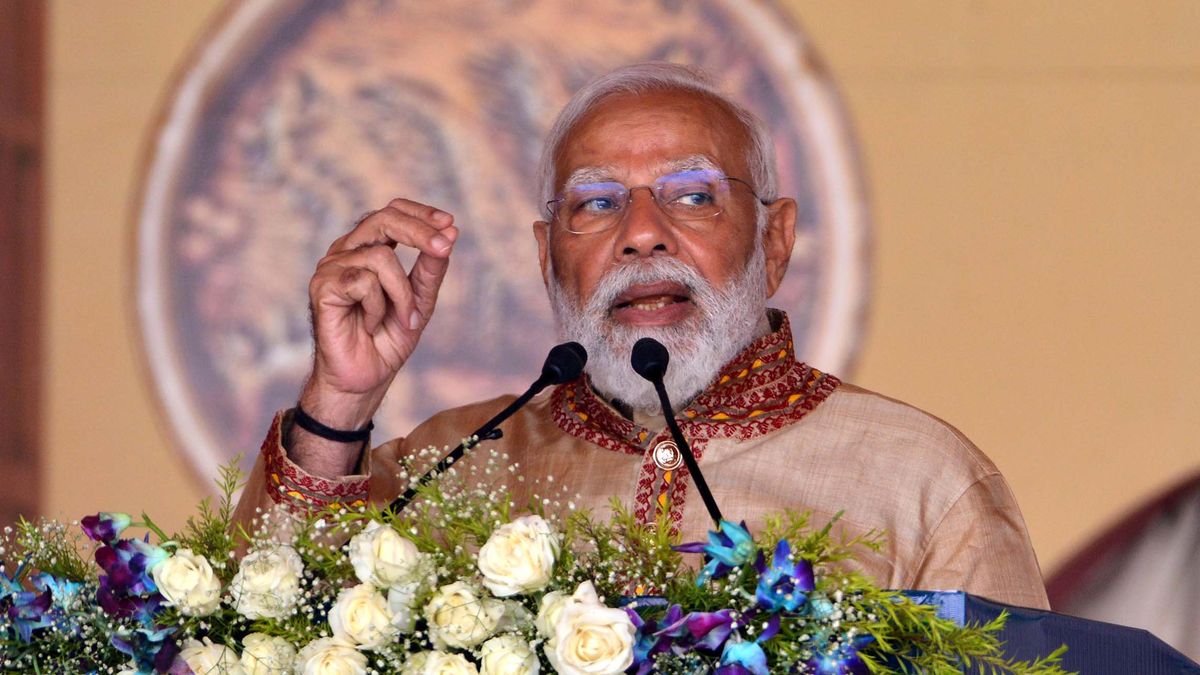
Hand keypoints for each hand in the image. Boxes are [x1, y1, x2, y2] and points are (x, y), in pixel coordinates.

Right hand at [299, 198, 457, 433]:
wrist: (365, 378)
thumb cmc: (388, 339)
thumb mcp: (421, 300)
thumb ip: (431, 269)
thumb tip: (450, 234)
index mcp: (368, 247)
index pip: (392, 212)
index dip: (420, 213)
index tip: (449, 223)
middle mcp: (347, 251)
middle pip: (383, 218)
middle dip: (419, 231)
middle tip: (445, 247)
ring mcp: (331, 267)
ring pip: (381, 257)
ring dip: (402, 294)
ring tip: (400, 319)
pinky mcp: (322, 287)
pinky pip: (364, 281)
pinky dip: (378, 307)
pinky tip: (369, 324)